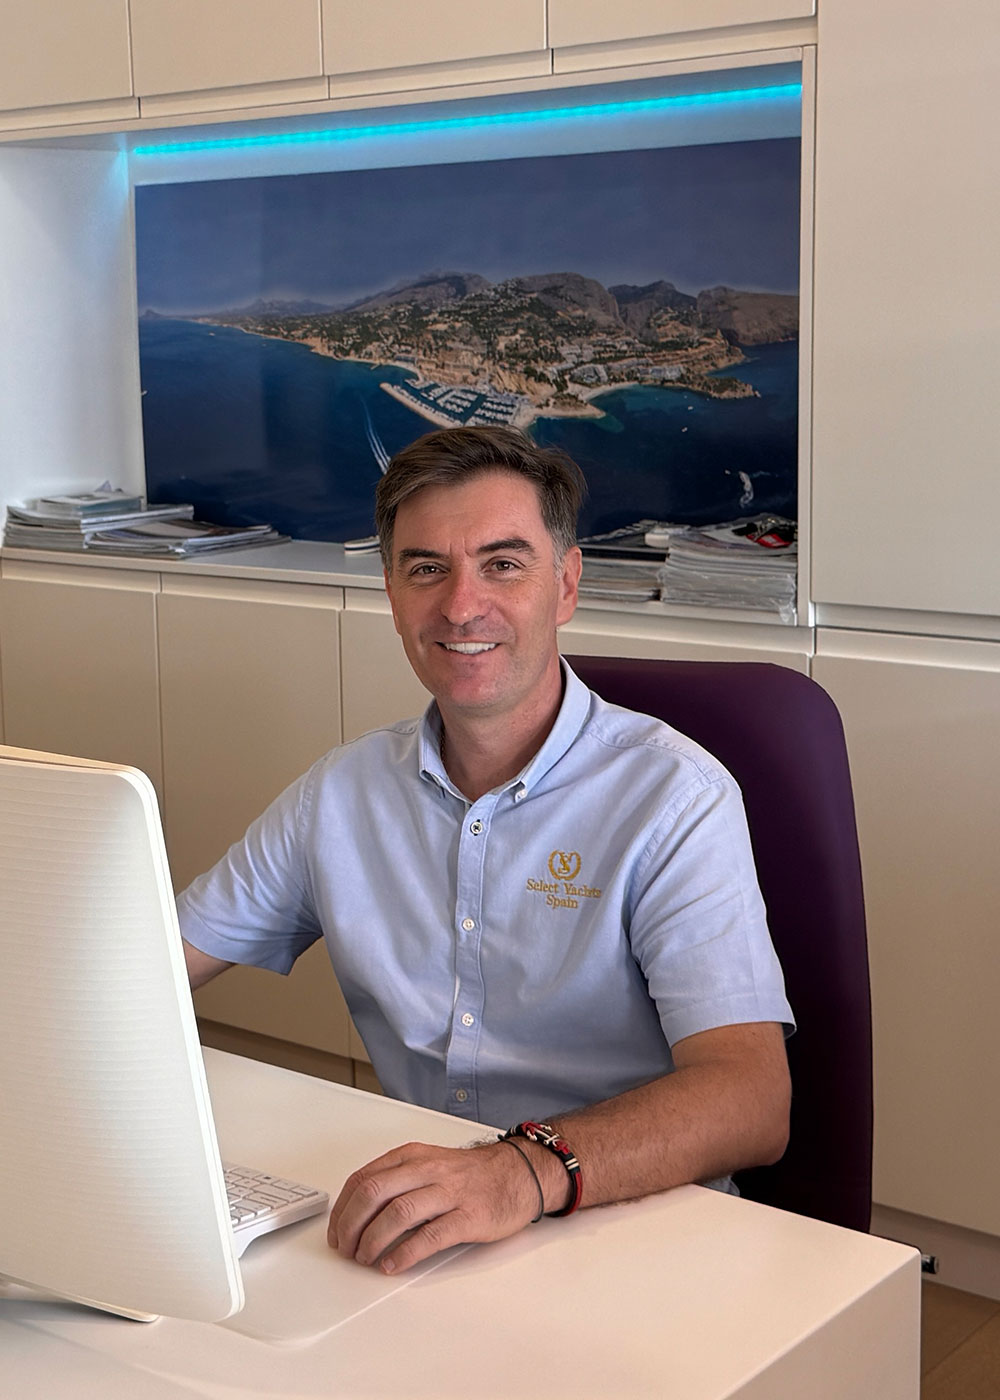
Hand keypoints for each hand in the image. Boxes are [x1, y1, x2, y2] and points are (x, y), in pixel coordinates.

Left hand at [328, 1139, 539, 1274]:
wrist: (519, 1172)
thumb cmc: (470, 1174)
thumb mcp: (428, 1163)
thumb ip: (396, 1180)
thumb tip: (358, 1212)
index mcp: (412, 1156)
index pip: (363, 1178)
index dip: (343, 1209)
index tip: (336, 1231)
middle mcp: (427, 1170)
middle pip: (374, 1193)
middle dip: (351, 1225)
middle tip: (345, 1248)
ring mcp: (448, 1192)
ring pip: (398, 1212)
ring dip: (373, 1240)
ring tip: (366, 1258)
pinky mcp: (467, 1216)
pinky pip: (429, 1235)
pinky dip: (405, 1252)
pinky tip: (392, 1264)